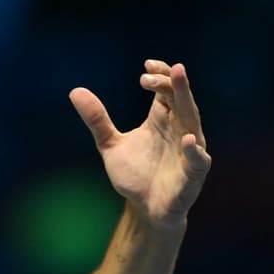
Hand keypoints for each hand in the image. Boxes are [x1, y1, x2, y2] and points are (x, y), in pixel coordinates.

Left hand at [69, 59, 211, 228]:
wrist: (145, 208)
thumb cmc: (135, 174)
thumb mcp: (110, 145)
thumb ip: (97, 120)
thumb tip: (75, 91)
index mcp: (162, 120)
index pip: (166, 91)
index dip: (160, 76)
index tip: (146, 65)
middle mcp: (179, 129)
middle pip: (180, 100)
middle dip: (172, 83)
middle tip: (159, 70)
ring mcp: (189, 150)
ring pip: (191, 121)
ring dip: (186, 100)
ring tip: (180, 80)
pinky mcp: (193, 173)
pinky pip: (197, 159)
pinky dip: (193, 150)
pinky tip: (186, 139)